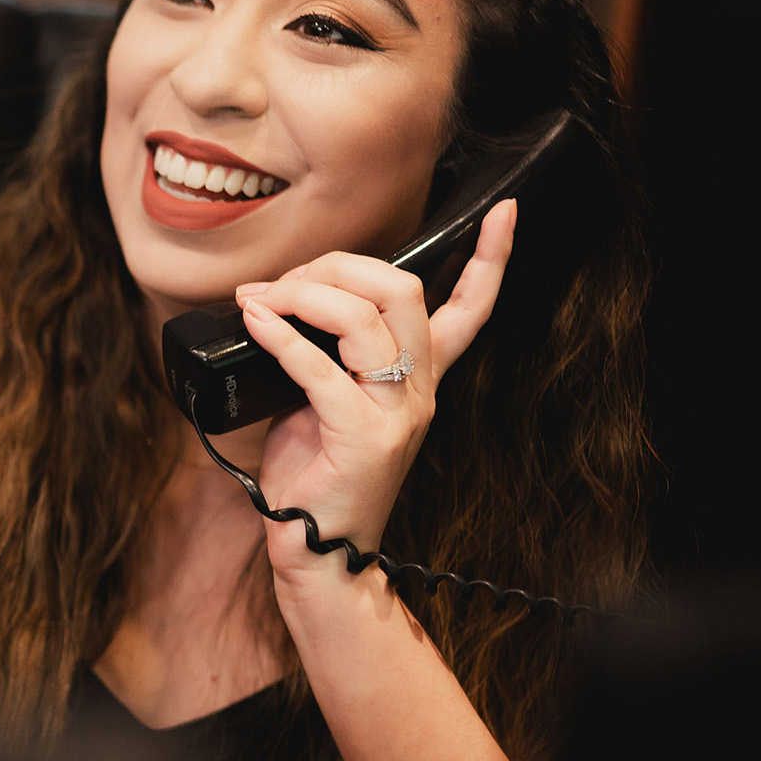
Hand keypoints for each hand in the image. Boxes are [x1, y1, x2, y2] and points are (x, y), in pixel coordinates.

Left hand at [230, 200, 517, 609]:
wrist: (318, 549)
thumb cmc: (317, 472)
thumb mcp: (325, 399)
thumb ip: (322, 350)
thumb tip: (272, 299)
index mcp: (420, 377)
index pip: (471, 308)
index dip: (490, 258)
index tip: (505, 212)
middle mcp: (418, 390)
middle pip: (403, 290)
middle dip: (339, 266)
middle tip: (286, 282)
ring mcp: (395, 413)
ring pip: (364, 318)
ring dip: (303, 295)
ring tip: (260, 301)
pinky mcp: (361, 437)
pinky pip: (319, 366)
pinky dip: (280, 334)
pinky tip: (255, 321)